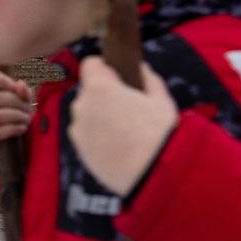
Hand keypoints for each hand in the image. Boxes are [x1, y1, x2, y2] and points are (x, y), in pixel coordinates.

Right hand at [0, 67, 33, 167]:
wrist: (8, 155)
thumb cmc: (12, 125)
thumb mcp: (20, 107)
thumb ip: (22, 94)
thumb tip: (20, 84)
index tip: (14, 87)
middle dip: (15, 102)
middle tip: (28, 110)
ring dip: (15, 116)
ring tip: (27, 120)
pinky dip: (11, 129)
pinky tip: (22, 129)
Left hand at [67, 56, 179, 198]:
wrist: (152, 176)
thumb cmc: (158, 134)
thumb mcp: (161, 100)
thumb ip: (148, 79)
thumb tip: (140, 69)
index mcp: (100, 88)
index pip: (90, 64)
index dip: (104, 67)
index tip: (117, 75)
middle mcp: (82, 107)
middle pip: (87, 91)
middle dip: (103, 94)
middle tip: (126, 106)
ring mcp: (78, 132)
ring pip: (85, 115)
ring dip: (98, 116)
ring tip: (123, 130)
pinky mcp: (80, 152)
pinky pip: (86, 136)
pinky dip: (96, 136)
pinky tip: (117, 145)